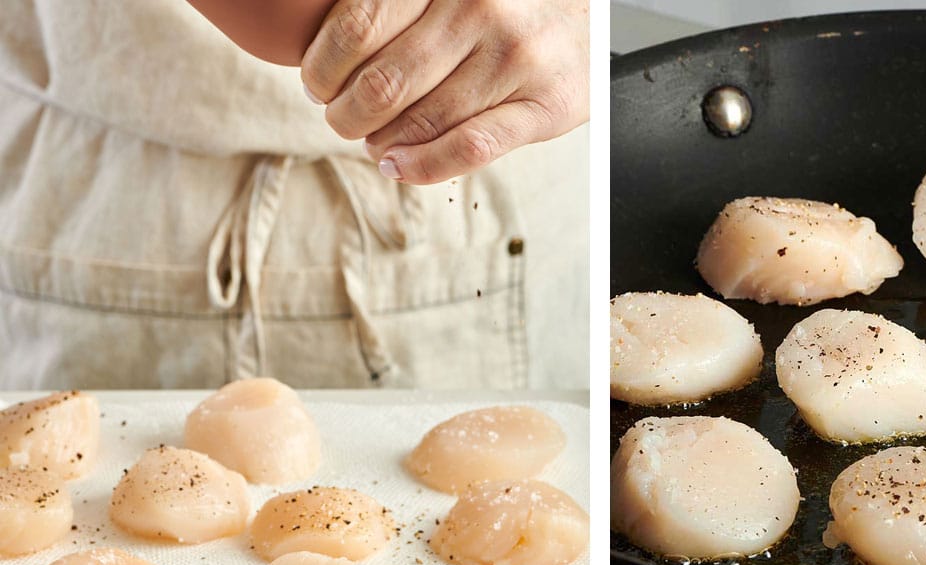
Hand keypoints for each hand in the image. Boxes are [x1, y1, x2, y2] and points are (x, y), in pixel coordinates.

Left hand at [301, 0, 589, 184]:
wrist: (588, 24)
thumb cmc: (505, 9)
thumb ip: (399, 8)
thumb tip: (323, 53)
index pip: (358, 26)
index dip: (322, 66)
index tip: (317, 82)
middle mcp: (481, 9)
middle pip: (382, 83)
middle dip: (345, 114)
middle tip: (341, 118)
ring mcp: (515, 60)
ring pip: (420, 121)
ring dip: (379, 143)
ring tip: (374, 142)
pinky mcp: (544, 107)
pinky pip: (469, 148)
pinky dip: (424, 166)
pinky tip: (399, 167)